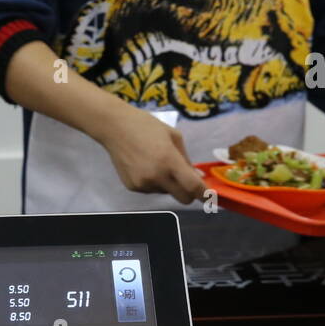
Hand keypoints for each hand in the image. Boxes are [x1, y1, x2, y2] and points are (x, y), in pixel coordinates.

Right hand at [91, 104, 206, 205]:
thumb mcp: (174, 137)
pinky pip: (151, 190)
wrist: (115, 128)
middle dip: (189, 193)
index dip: (204, 194)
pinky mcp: (132, 187)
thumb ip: (186, 159)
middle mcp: (157, 176)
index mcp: (169, 161)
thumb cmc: (146, 126)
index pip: (193, 187)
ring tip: (157, 164)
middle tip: (187, 182)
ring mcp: (143, 184)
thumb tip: (196, 177)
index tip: (209, 197)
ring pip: (166, 193)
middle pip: (182, 198)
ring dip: (168, 184)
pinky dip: (154, 182)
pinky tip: (145, 166)